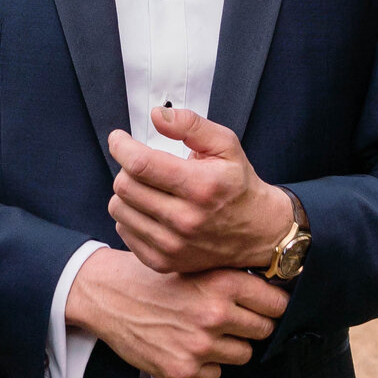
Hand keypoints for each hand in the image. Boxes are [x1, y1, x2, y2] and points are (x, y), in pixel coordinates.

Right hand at [64, 247, 287, 377]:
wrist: (106, 296)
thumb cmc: (150, 278)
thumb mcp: (194, 264)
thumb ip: (231, 277)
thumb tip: (272, 292)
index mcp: (222, 282)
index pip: (276, 303)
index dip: (272, 304)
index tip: (266, 306)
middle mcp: (214, 314)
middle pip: (264, 330)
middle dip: (252, 325)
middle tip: (232, 319)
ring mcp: (200, 345)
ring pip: (243, 354)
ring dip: (230, 345)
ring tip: (204, 331)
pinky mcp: (183, 370)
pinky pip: (216, 373)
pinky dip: (206, 363)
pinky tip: (186, 345)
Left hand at [106, 108, 290, 273]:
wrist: (258, 233)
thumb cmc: (238, 185)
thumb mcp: (225, 145)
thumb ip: (191, 125)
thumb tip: (157, 115)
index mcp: (201, 186)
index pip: (140, 164)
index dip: (121, 146)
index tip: (119, 139)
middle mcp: (186, 219)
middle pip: (124, 186)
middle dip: (127, 168)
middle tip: (142, 164)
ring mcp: (173, 245)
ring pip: (119, 209)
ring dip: (127, 192)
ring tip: (148, 187)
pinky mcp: (163, 262)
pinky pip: (123, 231)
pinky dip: (131, 216)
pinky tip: (151, 210)